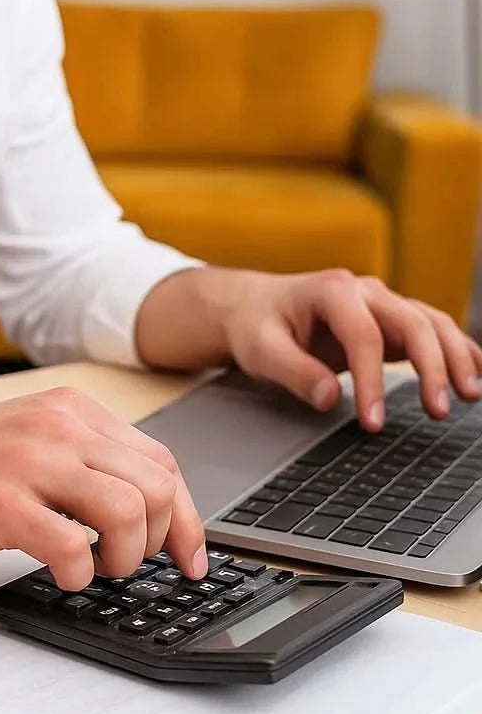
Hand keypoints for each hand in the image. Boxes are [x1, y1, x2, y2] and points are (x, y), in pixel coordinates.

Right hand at [0, 387, 207, 590]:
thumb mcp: (27, 441)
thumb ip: (83, 459)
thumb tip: (147, 506)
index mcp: (67, 409)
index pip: (160, 459)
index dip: (187, 516)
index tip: (190, 554)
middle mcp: (55, 425)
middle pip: (157, 484)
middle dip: (162, 538)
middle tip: (132, 561)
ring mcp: (27, 460)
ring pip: (129, 510)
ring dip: (126, 556)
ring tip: (98, 567)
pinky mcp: (0, 502)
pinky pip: (75, 546)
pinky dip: (81, 573)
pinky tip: (61, 572)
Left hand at [223, 270, 481, 430]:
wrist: (254, 307)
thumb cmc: (256, 325)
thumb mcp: (259, 349)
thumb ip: (293, 372)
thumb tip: (331, 398)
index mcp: (331, 291)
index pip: (364, 338)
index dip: (372, 382)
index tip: (373, 423)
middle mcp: (364, 291)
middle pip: (412, 322)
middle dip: (431, 367)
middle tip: (436, 411)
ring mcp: (381, 303)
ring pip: (431, 323)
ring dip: (455, 357)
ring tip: (468, 396)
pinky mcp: (389, 320)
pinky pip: (431, 328)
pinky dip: (457, 348)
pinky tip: (477, 371)